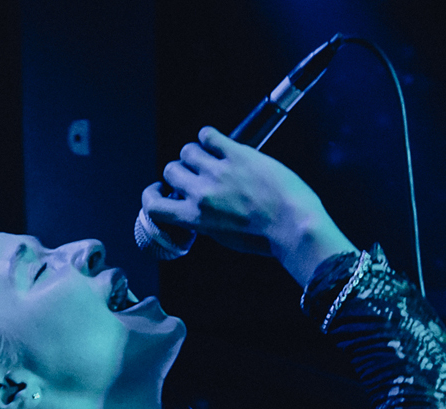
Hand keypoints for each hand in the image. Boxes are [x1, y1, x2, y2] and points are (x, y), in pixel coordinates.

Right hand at [146, 126, 356, 283]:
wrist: (292, 224)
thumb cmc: (264, 237)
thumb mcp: (223, 237)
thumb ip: (203, 221)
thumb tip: (196, 209)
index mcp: (194, 218)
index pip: (153, 204)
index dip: (154, 194)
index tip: (162, 191)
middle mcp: (200, 193)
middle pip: (171, 170)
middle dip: (182, 171)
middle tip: (197, 173)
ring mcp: (217, 171)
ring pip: (188, 150)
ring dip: (196, 152)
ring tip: (210, 156)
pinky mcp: (236, 154)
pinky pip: (209, 135)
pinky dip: (209, 136)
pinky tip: (218, 141)